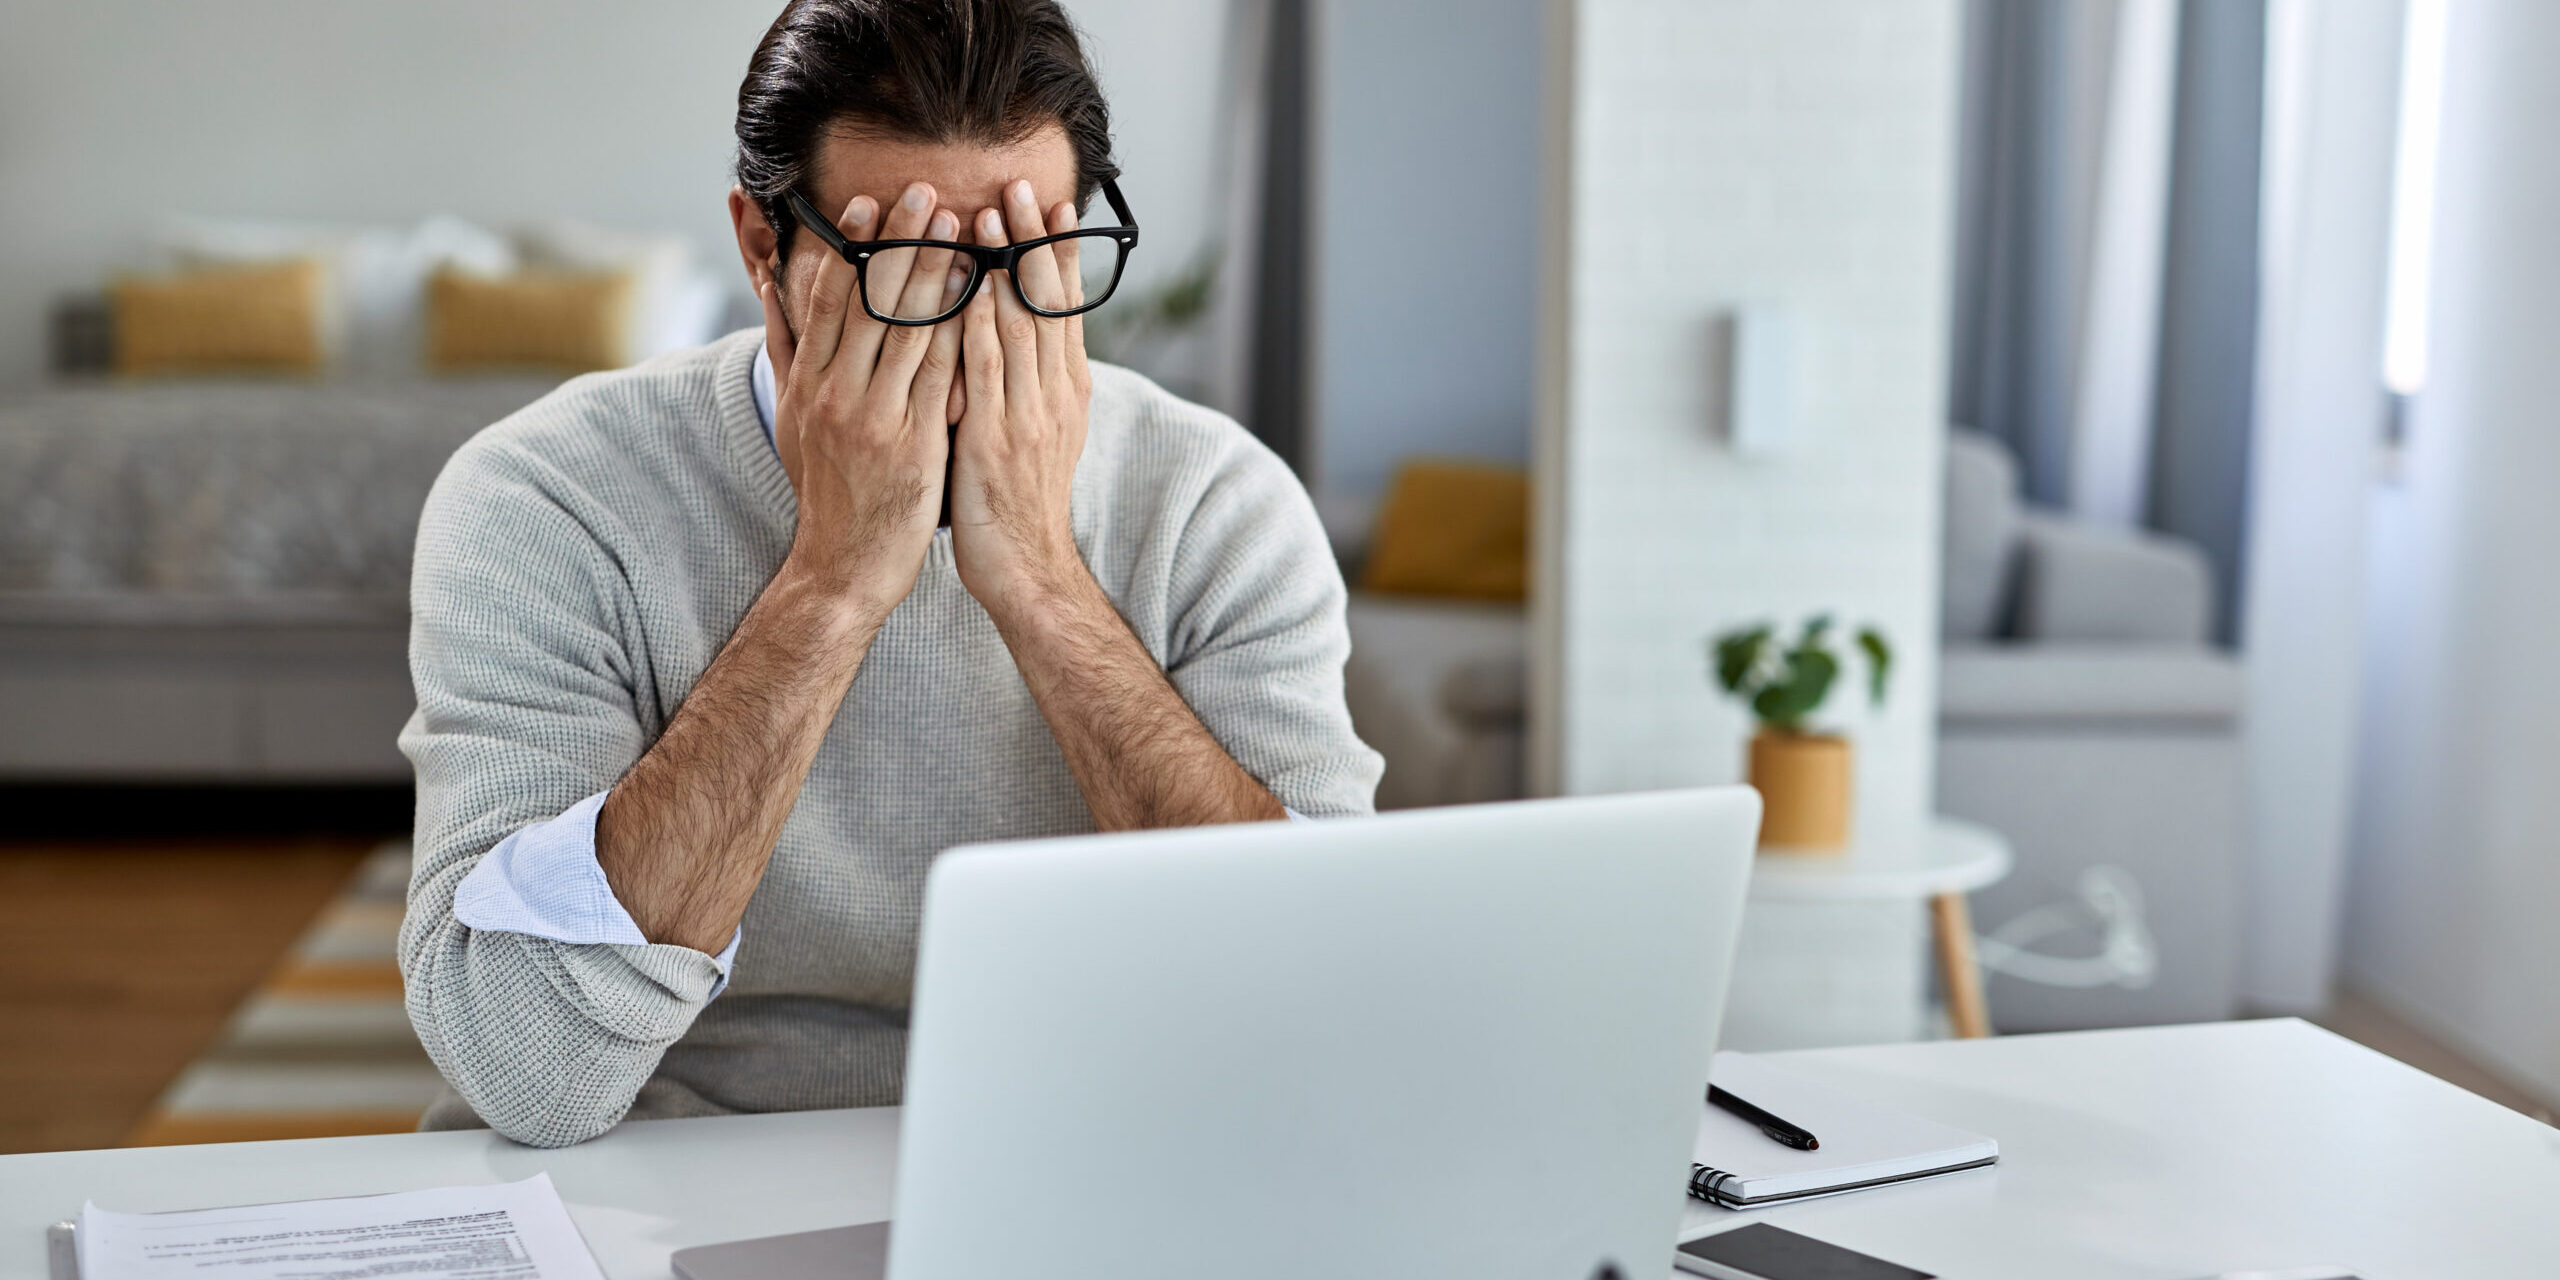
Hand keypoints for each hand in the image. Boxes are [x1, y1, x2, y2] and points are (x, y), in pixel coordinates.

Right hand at [761, 181, 967, 621]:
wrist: (844, 565)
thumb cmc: (826, 487)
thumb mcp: (793, 416)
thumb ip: (787, 347)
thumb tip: (769, 286)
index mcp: (808, 382)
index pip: (828, 300)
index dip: (850, 247)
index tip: (869, 203)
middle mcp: (835, 394)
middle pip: (869, 302)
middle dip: (899, 243)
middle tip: (926, 194)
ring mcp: (874, 419)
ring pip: (908, 331)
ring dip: (937, 273)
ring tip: (963, 229)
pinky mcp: (914, 445)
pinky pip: (940, 377)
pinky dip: (959, 332)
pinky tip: (983, 298)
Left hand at [949, 180, 1095, 621]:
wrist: (1025, 566)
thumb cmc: (1018, 501)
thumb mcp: (1035, 432)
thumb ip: (1028, 382)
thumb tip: (1018, 336)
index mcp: (1065, 391)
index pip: (1063, 307)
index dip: (1056, 255)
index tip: (1052, 206)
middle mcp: (1053, 395)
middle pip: (1045, 305)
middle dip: (1032, 242)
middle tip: (1021, 186)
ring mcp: (1027, 415)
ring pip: (1019, 327)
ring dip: (1003, 267)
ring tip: (991, 214)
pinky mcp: (995, 439)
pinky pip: (986, 372)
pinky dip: (979, 325)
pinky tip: (968, 288)